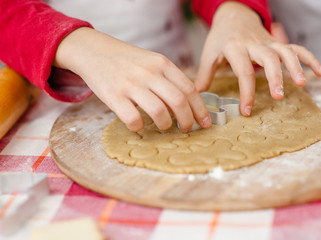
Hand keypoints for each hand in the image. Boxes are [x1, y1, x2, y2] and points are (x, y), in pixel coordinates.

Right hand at [54, 27, 210, 131]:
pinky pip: (133, 118)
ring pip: (159, 111)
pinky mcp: (113, 96)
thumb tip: (190, 102)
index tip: (205, 122)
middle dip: (187, 120)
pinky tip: (140, 124)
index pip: (189, 89)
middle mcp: (149, 73)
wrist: (93, 50)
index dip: (200, 109)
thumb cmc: (127, 60)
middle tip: (187, 128)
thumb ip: (169, 78)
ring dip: (166, 124)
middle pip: (178, 101)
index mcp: (162, 63)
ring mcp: (131, 84)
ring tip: (165, 125)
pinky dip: (140, 126)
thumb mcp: (152, 61)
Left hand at [195, 2, 320, 116]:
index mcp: (235, 48)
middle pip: (268, 59)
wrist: (233, 17)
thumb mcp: (209, 54)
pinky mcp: (278, 43)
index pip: (243, 71)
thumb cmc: (220, 38)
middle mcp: (254, 44)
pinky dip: (310, 59)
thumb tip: (197, 96)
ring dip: (295, 67)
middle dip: (275, 77)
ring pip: (285, 52)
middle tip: (278, 96)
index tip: (247, 111)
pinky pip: (297, 48)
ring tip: (302, 84)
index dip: (246, 92)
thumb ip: (205, 75)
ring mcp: (269, 43)